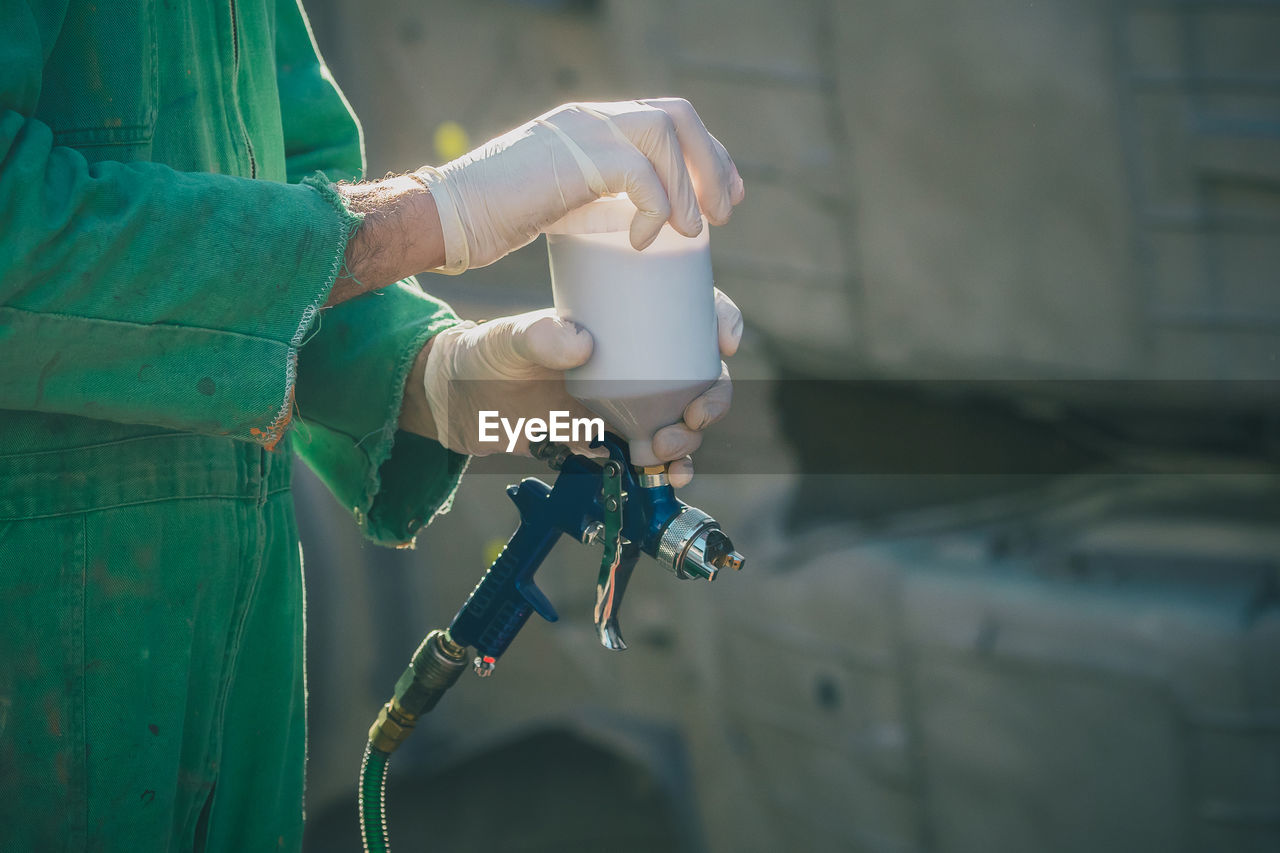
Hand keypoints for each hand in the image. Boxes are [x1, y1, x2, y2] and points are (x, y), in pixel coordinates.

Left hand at [400, 293, 742, 486]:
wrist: (459, 409)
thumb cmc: (483, 357)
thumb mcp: (506, 340)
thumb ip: (537, 337)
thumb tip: (580, 343)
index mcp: (619, 322)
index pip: (686, 310)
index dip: (720, 320)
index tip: (725, 342)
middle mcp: (633, 361)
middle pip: (700, 373)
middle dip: (713, 397)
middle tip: (693, 417)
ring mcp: (626, 402)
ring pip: (684, 418)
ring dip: (691, 438)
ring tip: (663, 452)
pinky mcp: (611, 439)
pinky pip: (656, 455)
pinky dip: (670, 469)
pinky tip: (667, 478)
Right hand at [415, 99, 745, 272]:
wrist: (446, 218)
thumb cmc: (497, 222)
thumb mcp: (566, 202)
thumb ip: (602, 198)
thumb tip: (644, 225)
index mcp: (592, 125)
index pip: (668, 121)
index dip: (708, 156)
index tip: (725, 200)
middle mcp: (591, 117)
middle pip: (678, 116)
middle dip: (712, 163)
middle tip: (723, 214)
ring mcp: (581, 131)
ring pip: (665, 132)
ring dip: (689, 185)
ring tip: (690, 231)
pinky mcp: (573, 156)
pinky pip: (637, 171)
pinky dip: (654, 207)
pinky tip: (646, 240)